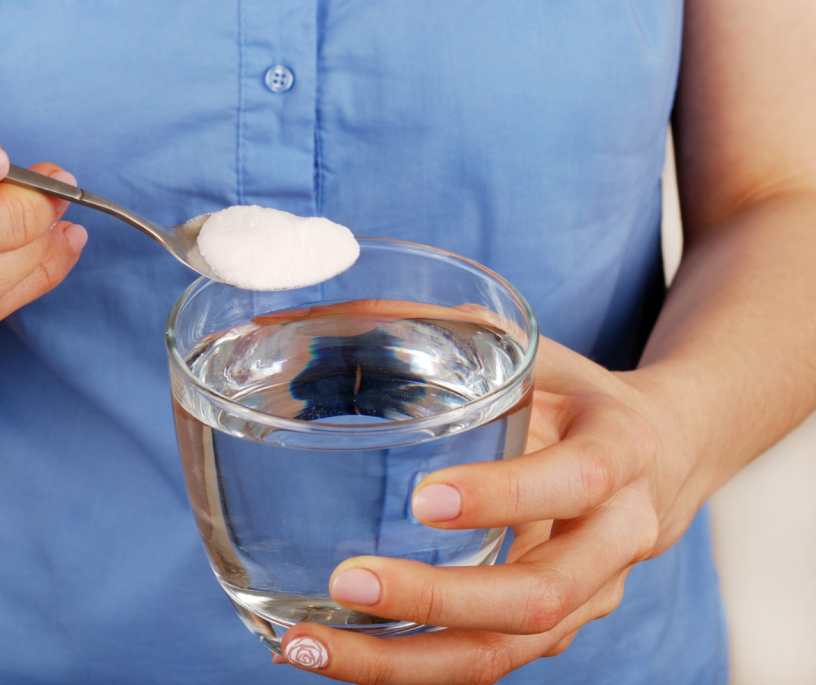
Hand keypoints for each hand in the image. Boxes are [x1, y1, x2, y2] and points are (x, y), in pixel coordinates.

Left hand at [277, 336, 707, 683]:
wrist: (661, 460)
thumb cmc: (582, 401)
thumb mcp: (542, 356)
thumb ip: (461, 335)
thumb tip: (341, 310)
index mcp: (620, 453)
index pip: (574, 482)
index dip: (504, 496)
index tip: (422, 498)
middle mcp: (614, 540)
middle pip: (537, 598)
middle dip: (437, 601)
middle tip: (347, 583)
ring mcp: (586, 597)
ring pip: (502, 653)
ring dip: (401, 662)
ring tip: (308, 644)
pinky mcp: (551, 629)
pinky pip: (481, 663)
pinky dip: (405, 669)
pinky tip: (334, 655)